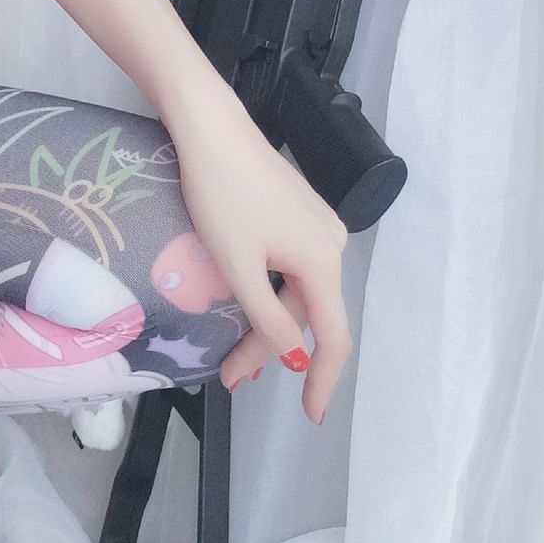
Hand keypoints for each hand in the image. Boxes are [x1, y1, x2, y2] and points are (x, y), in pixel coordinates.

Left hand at [168, 96, 351, 423]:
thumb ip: (269, 317)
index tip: (311, 415)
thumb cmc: (222, 194)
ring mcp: (316, 225)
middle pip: (307, 313)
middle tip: (232, 379)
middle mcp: (332, 243)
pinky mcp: (297, 211)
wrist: (210, 127)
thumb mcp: (239, 264)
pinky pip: (291, 267)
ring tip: (234, 355)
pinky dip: (270, 293)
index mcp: (324, 260)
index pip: (333, 336)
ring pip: (297, 290)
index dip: (323, 379)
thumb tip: (298, 357)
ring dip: (269, 323)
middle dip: (273, 350)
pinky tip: (249, 306)